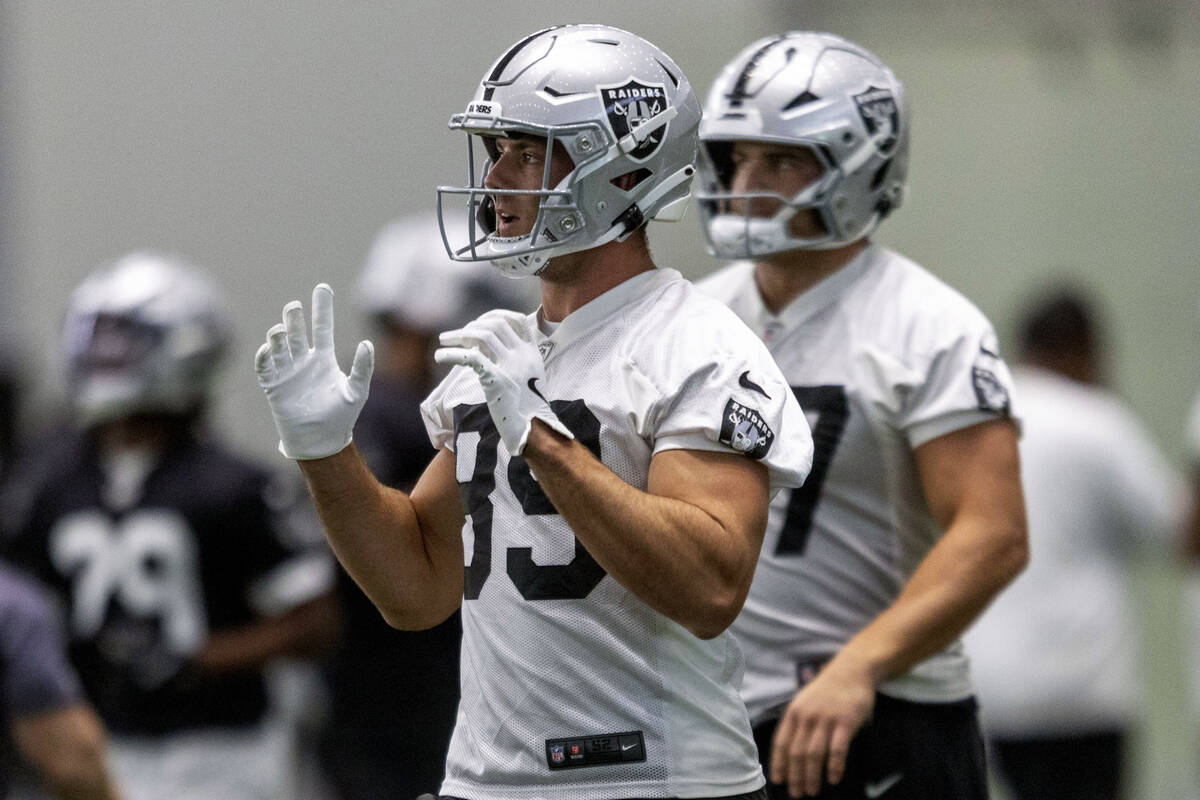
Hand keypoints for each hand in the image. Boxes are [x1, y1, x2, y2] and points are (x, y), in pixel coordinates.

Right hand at [254, 283, 373, 459]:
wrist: (322, 440)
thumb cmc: (342, 416)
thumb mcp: (356, 390)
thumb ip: (362, 367)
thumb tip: (367, 344)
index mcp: (324, 359)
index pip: (322, 327)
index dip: (322, 308)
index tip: (323, 288)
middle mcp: (304, 361)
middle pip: (297, 332)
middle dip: (294, 318)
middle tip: (294, 306)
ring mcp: (287, 372)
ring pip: (279, 346)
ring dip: (279, 336)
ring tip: (281, 330)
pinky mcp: (274, 386)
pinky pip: (265, 367)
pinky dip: (265, 357)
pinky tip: (268, 348)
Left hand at [434, 309, 571, 455]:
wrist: (533, 430)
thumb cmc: (526, 408)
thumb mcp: (528, 378)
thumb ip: (513, 360)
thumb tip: (481, 348)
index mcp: (532, 352)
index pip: (516, 319)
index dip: (494, 316)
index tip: (477, 323)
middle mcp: (523, 355)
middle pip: (495, 324)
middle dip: (472, 325)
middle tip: (455, 335)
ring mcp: (512, 366)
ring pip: (483, 335)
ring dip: (459, 335)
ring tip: (444, 340)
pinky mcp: (497, 380)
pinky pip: (471, 358)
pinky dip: (452, 354)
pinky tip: (440, 356)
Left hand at [770, 655, 875, 796]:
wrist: (851, 670)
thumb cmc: (827, 691)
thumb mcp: (805, 702)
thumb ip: (798, 724)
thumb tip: (789, 753)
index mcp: (794, 712)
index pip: (781, 742)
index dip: (779, 764)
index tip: (778, 781)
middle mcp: (807, 716)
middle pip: (796, 752)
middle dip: (795, 776)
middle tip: (797, 794)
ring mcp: (826, 718)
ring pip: (814, 753)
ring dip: (812, 776)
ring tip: (812, 791)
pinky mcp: (846, 721)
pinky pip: (838, 748)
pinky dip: (834, 766)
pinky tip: (833, 778)